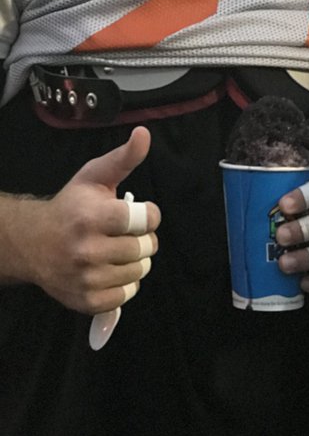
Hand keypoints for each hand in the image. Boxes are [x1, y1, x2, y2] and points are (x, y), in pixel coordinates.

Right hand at [9, 127, 159, 313]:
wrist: (33, 243)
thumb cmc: (71, 206)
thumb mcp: (94, 177)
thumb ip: (124, 158)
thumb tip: (144, 134)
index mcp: (91, 217)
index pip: (144, 220)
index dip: (148, 214)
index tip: (137, 213)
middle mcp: (86, 250)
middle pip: (146, 248)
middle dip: (143, 238)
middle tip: (126, 233)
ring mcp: (85, 278)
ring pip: (139, 272)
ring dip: (136, 261)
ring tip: (117, 250)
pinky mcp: (85, 300)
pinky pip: (126, 295)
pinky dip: (124, 284)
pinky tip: (110, 270)